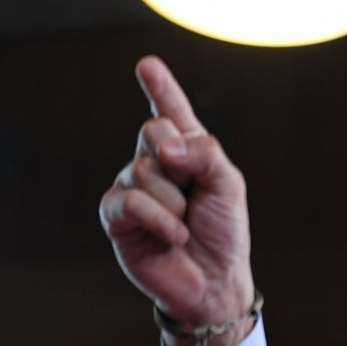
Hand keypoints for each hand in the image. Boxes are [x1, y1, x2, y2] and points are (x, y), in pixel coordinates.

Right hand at [100, 56, 255, 345]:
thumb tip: (165, 146)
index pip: (171, 112)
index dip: (160, 88)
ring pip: (145, 169)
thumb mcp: (229, 186)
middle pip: (153, 129)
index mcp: (186, 152)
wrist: (215, 281)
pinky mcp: (117, 217)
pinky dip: (160, 219)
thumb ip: (206, 154)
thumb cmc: (224, 232)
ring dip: (175, 202)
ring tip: (185, 224)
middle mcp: (155, 163)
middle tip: (192, 191)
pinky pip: (131, 201)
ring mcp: (133, 188)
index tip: (147, 64)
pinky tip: (175, 235)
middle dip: (178, 157)